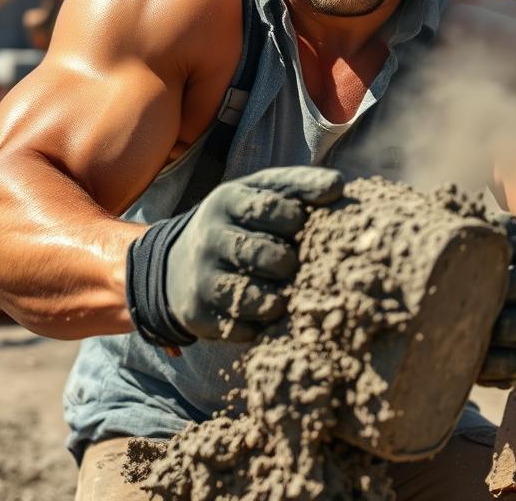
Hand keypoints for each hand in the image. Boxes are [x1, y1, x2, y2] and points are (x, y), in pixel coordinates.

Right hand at [126, 166, 343, 346]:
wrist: (176, 265)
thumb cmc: (239, 223)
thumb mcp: (260, 192)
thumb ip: (299, 185)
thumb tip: (339, 185)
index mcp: (226, 200)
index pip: (276, 209)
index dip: (298, 221)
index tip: (300, 226)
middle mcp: (209, 238)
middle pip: (273, 257)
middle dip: (293, 263)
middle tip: (292, 263)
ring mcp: (202, 279)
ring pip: (263, 300)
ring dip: (282, 298)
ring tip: (282, 289)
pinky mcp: (198, 316)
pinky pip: (246, 330)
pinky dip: (262, 325)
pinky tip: (260, 312)